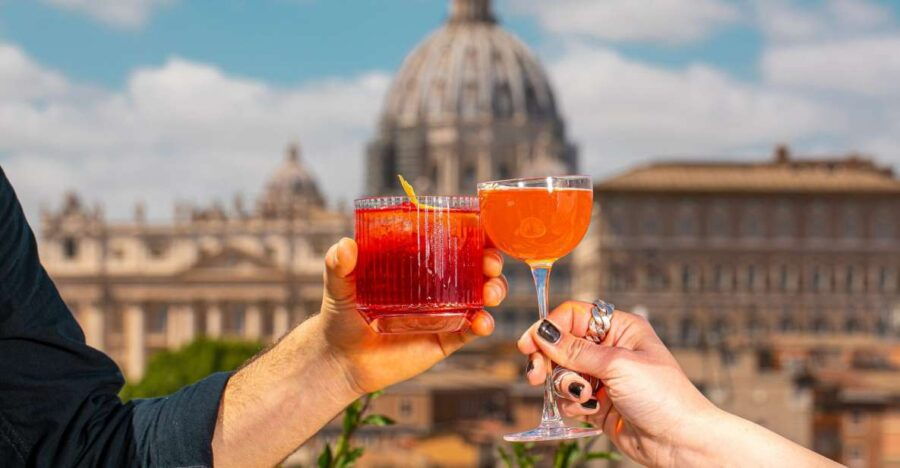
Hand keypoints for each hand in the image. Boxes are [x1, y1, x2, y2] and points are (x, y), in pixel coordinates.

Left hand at [313, 237, 506, 393]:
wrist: (342, 361)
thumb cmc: (342, 316)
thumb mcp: (339, 287)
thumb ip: (338, 266)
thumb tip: (345, 245)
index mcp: (417, 263)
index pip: (451, 242)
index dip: (473, 233)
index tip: (485, 227)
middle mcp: (436, 285)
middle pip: (475, 266)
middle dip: (491, 260)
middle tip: (489, 261)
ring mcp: (444, 312)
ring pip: (481, 296)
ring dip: (495, 289)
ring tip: (491, 293)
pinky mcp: (446, 339)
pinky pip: (471, 330)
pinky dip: (483, 324)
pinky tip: (481, 322)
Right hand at [517, 302, 715, 466]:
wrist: (679, 441)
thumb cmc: (663, 396)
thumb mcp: (617, 365)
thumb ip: (575, 350)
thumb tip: (543, 332)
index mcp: (620, 328)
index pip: (574, 316)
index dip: (550, 327)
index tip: (529, 343)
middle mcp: (609, 350)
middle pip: (561, 344)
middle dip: (548, 359)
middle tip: (536, 374)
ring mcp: (602, 378)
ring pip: (561, 372)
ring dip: (564, 386)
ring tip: (582, 398)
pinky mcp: (596, 404)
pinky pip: (568, 397)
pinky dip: (571, 404)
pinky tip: (587, 411)